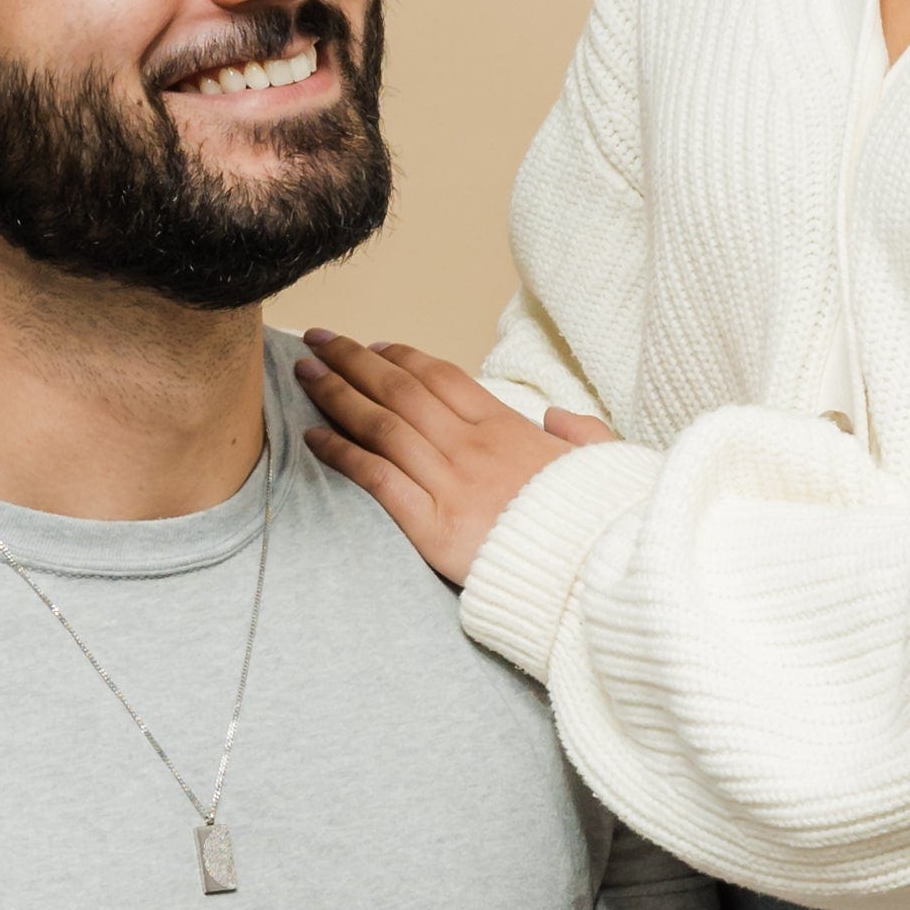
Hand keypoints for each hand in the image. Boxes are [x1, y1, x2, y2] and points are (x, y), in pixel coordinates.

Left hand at [297, 330, 615, 586]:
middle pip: (401, 389)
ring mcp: (451, 483)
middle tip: (320, 340)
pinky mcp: (434, 526)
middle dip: (354, 359)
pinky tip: (314, 437)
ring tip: (305, 374)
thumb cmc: (599, 522)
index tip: (375, 347)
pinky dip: (342, 453)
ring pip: (382, 424)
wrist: (599, 569)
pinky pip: (378, 478)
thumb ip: (580, 433)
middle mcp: (473, 446)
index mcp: (510, 428)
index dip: (402, 358)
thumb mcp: (604, 463)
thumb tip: (556, 416)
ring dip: (337, 393)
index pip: (443, 378)